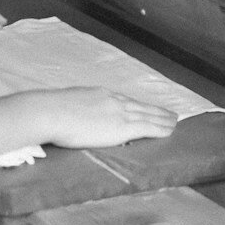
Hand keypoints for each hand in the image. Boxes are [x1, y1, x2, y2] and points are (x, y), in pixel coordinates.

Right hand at [28, 87, 177, 147]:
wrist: (50, 112)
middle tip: (170, 113)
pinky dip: (160, 128)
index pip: (124, 101)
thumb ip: (76, 110)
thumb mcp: (66, 105)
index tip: (145, 107)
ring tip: (175, 121)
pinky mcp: (122, 127)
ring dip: (163, 118)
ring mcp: (119, 112)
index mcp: (99, 94)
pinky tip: (170, 130)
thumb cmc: (50, 111)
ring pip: (149, 115)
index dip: (138, 105)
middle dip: (156, 110)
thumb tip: (72, 117)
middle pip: (141, 105)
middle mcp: (113, 100)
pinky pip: (148, 127)